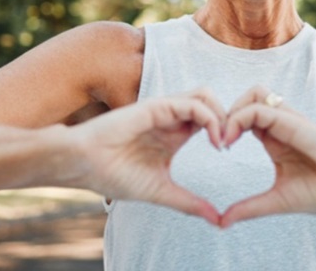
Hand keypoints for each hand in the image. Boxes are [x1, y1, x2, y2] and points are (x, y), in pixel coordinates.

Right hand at [70, 88, 225, 225]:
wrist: (84, 165)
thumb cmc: (114, 175)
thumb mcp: (161, 191)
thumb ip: (189, 202)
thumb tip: (217, 220)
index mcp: (175, 134)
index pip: (210, 120)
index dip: (226, 131)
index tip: (229, 153)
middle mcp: (172, 118)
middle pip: (212, 103)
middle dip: (230, 119)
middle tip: (231, 144)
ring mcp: (165, 110)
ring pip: (205, 96)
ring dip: (221, 115)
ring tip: (222, 142)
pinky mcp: (156, 107)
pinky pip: (192, 103)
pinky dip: (209, 118)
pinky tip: (213, 140)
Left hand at [219, 86, 315, 227]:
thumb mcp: (278, 200)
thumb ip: (250, 207)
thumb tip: (222, 222)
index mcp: (275, 139)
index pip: (244, 116)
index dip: (226, 126)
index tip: (217, 148)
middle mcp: (281, 125)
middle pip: (246, 99)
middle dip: (225, 113)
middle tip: (216, 140)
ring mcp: (289, 121)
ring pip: (253, 93)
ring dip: (233, 110)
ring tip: (224, 138)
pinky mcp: (295, 122)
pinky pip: (262, 108)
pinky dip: (241, 117)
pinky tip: (231, 139)